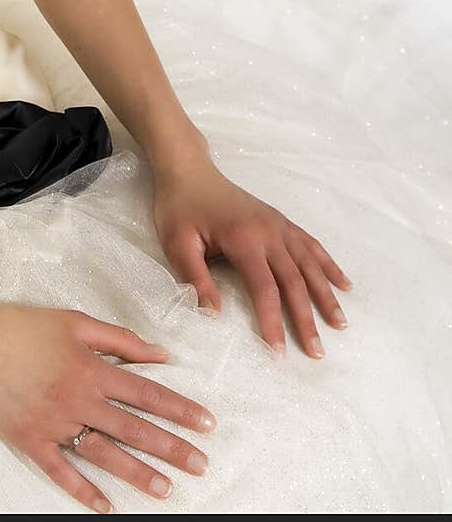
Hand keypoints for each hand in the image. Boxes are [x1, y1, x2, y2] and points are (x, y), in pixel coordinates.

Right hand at [0, 300, 215, 512]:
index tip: (206, 424)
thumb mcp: (75, 321)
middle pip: (133, 429)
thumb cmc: (23, 324)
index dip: (179, 409)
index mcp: (91, 368)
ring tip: (166, 490)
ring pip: (104, 455)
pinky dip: (84, 492)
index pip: (147, 393)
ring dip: (137, 474)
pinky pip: (61, 471)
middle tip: (201, 465)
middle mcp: (77, 399)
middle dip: (171, 448)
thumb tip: (160, 354)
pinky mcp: (30, 440)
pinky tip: (106, 508)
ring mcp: (53, 423)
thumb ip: (120, 339)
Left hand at [152, 154, 352, 356]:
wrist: (189, 169)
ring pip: (310, 264)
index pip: (265, 289)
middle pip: (295, 282)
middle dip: (307, 319)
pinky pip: (311, 244)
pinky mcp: (280, 220)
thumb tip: (214, 316)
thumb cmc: (180, 208)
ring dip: (326, 295)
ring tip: (341, 324)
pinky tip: (344, 283)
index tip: (279, 352)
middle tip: (317, 352)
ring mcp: (278, 224)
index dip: (274, 322)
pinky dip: (328, 265)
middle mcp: (268, 232)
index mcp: (244, 240)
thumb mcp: (178, 244)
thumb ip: (197, 279)